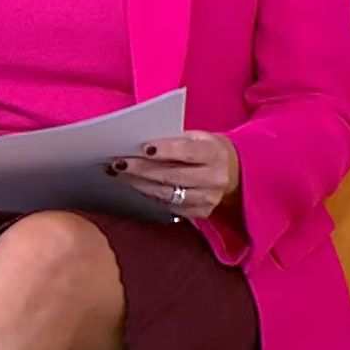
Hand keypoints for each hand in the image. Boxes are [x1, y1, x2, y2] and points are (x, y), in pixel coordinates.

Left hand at [109, 131, 239, 220]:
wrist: (231, 170)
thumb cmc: (205, 149)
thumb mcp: (197, 137)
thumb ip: (174, 140)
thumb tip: (138, 143)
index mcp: (215, 153)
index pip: (188, 151)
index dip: (165, 150)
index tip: (143, 148)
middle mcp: (215, 178)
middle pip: (173, 175)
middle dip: (142, 169)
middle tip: (119, 163)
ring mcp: (209, 198)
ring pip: (168, 194)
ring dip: (140, 184)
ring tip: (121, 174)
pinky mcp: (201, 213)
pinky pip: (169, 206)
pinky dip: (150, 196)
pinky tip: (137, 186)